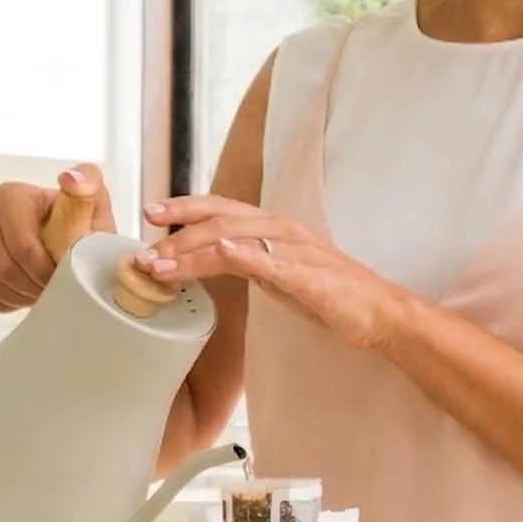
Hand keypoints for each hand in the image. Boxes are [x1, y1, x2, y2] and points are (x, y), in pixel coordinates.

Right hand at [0, 163, 113, 313]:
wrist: (69, 255)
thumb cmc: (82, 235)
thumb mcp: (95, 213)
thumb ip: (89, 189)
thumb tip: (71, 178)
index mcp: (12, 195)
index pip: (20, 245)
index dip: (41, 268)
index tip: (60, 275)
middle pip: (0, 266)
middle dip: (29, 285)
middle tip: (51, 289)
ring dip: (15, 296)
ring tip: (38, 292)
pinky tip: (20, 296)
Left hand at [140, 195, 408, 351]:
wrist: (380, 313)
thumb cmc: (331, 295)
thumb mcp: (279, 273)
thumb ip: (249, 261)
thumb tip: (212, 259)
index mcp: (273, 227)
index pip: (220, 209)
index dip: (183, 208)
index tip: (149, 216)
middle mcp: (282, 230)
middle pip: (218, 220)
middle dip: (175, 234)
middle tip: (142, 251)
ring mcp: (296, 252)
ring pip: (234, 239)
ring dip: (192, 250)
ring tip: (160, 263)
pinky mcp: (311, 278)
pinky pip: (274, 262)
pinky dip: (245, 255)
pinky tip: (221, 253)